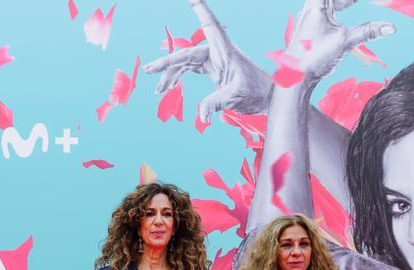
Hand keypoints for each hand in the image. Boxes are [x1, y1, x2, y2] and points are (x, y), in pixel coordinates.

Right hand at [143, 0, 272, 122]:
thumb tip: (201, 115)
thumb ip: (217, 102)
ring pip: (185, 62)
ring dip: (169, 74)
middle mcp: (217, 52)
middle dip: (166, 61)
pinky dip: (177, 78)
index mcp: (225, 51)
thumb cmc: (256, 92)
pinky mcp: (212, 69)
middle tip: (148, 70)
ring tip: (158, 89)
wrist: (265, 97)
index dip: (200, 10)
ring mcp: (213, 60)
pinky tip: (168, 88)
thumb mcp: (236, 97)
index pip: (210, 26)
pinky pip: (189, 69)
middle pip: (186, 53)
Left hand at [285, 0, 393, 85]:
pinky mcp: (313, 28)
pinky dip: (341, 7)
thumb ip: (368, 31)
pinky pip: (330, 11)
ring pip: (332, 2)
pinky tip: (347, 14)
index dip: (350, 0)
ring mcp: (311, 18)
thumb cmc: (313, 57)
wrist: (294, 78)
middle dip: (348, 1)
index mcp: (317, 4)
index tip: (364, 2)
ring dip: (345, 1)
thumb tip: (392, 27)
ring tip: (360, 3)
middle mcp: (312, 8)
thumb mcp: (344, 41)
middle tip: (370, 3)